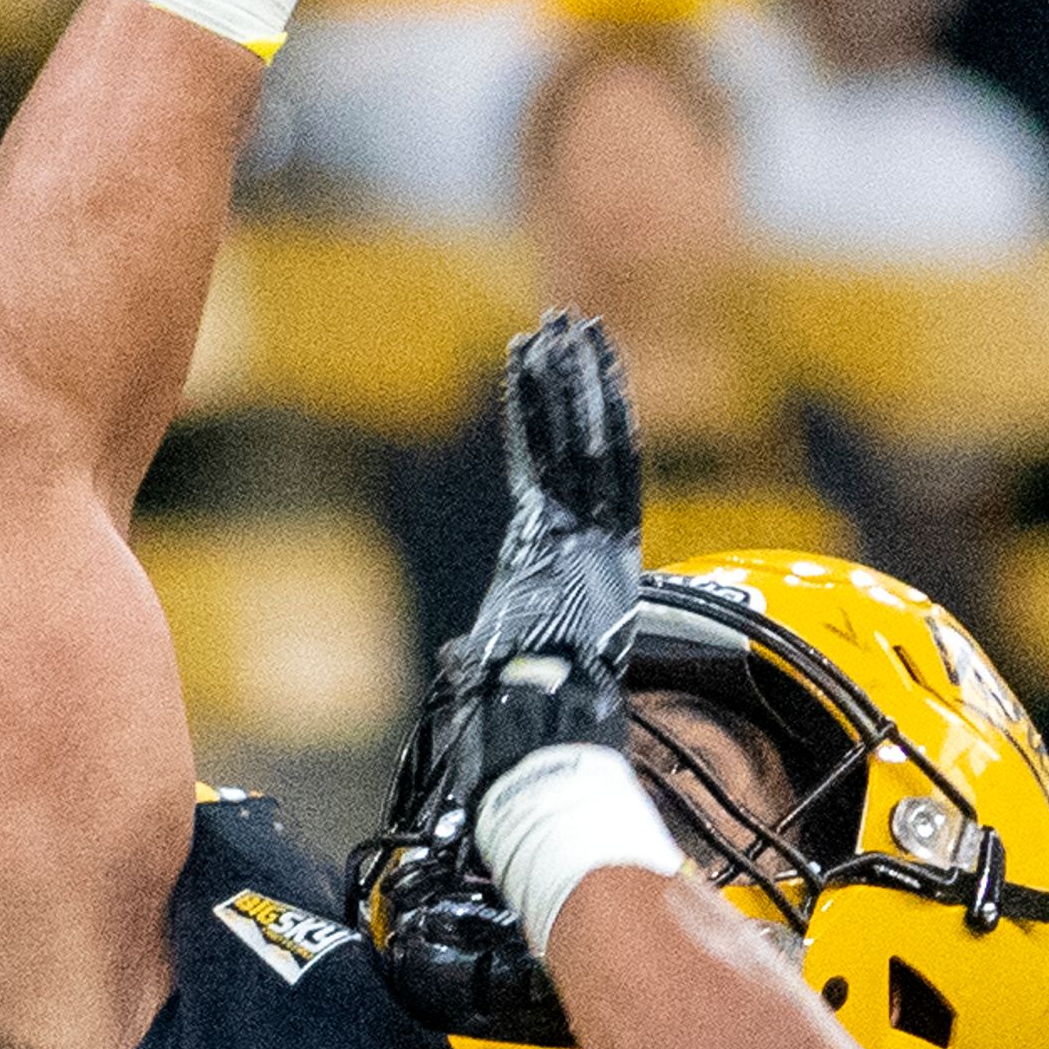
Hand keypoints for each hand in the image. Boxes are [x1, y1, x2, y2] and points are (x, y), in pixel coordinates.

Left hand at [465, 306, 645, 684]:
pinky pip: (545, 460)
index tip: (580, 372)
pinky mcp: (553, 535)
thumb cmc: (542, 712)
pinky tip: (529, 366)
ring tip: (556, 325)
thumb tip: (452, 654)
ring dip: (564, 380)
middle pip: (588, 442)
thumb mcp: (519, 670)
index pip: (595, 472)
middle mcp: (590, 539)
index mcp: (596, 561)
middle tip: (570, 321)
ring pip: (573, 441)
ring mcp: (575, 535)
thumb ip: (491, 646)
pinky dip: (537, 410)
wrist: (550, 726)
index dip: (589, 418)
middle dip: (580, 379)